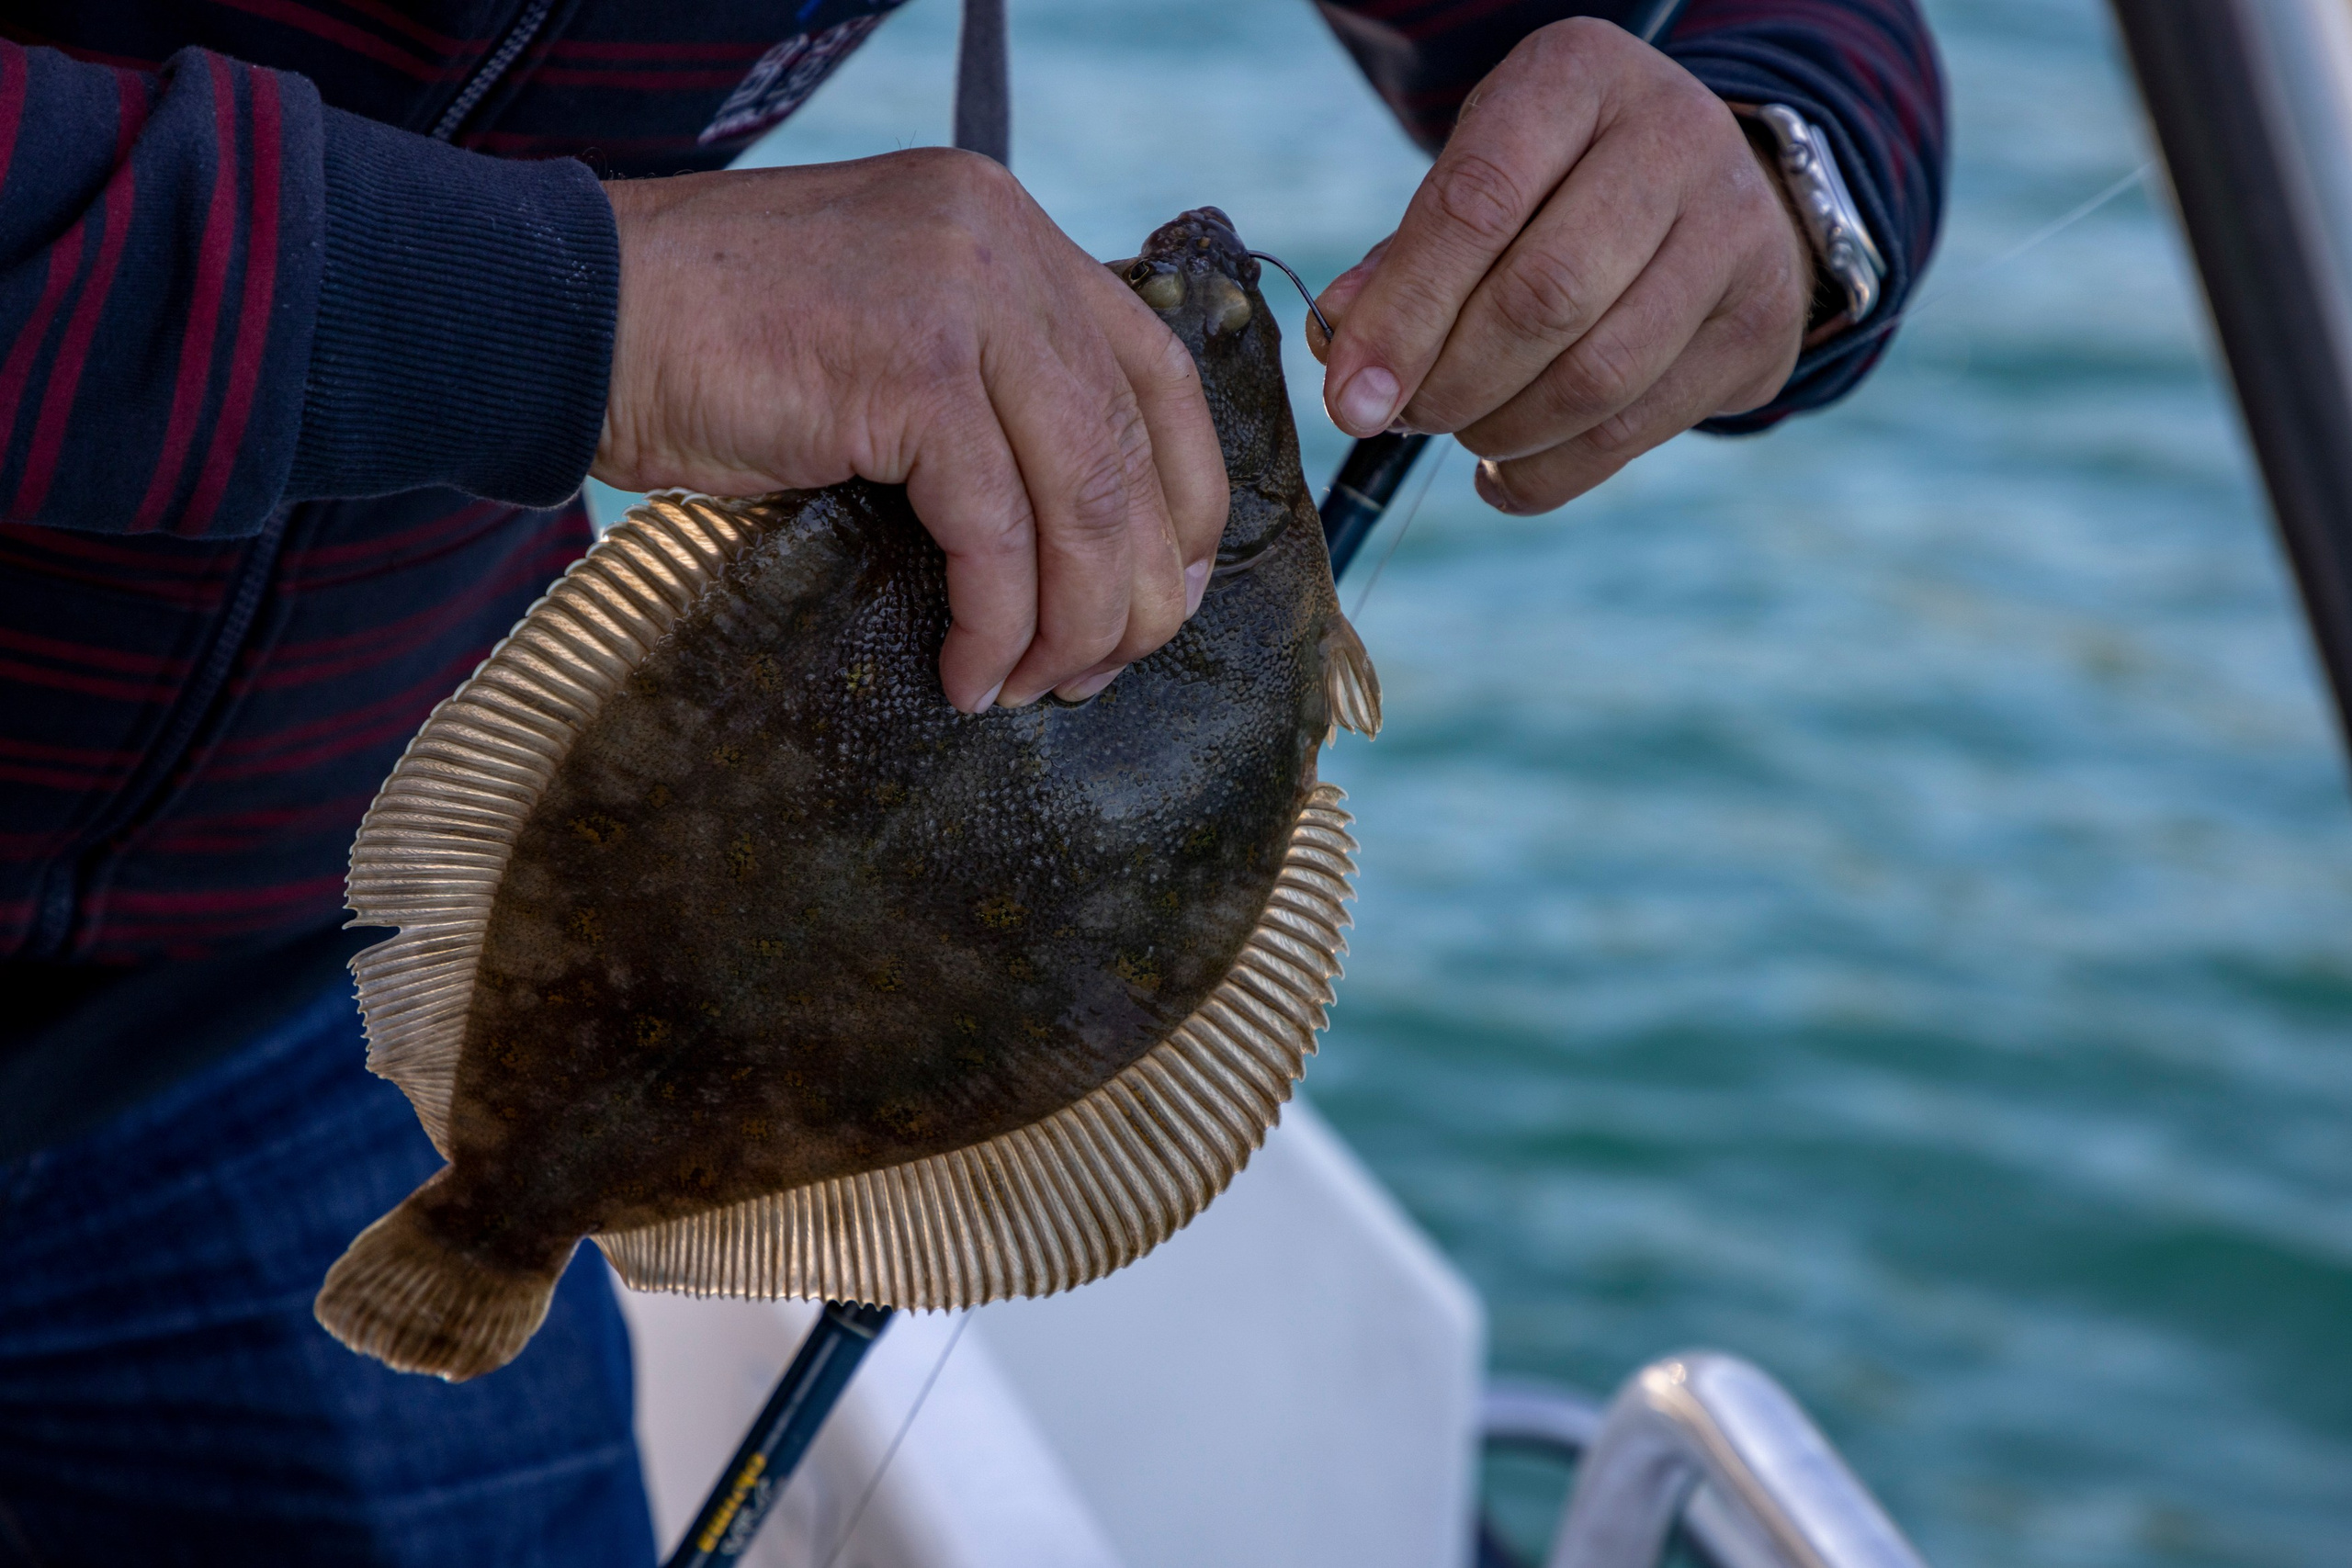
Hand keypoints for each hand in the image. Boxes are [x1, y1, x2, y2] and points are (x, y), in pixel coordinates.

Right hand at [596, 149, 1227, 711]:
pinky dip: (997, 623)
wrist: (569, 317)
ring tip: (1041, 688)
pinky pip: (994, 532)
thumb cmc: (715, 352)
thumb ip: (985, 394)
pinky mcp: (906, 367)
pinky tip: (971, 675)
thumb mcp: (886, 344)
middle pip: (1136, 444)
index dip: (1187, 499)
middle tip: (1106, 668)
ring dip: (1074, 621)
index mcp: (1011, 232)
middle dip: (1138, 583)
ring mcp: (960, 295)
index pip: (1160, 374)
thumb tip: (1087, 540)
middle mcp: (1003, 244)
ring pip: (1081, 495)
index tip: (1169, 591)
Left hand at [1311, 18, 1812, 513]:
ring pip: (1595, 378)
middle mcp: (1674, 139)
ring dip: (1500, 432)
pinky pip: (1633, 432)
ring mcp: (1735, 233)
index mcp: (1579, 76)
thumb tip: (1337, 344)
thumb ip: (1407, 255)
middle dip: (1451, 383)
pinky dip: (1548, 473)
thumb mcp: (1483, 177)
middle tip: (1405, 417)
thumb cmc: (1564, 186)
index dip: (1403, 315)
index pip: (1476, 205)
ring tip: (1461, 432)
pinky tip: (1504, 470)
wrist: (1721, 192)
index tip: (1350, 396)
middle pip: (1543, 299)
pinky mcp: (1760, 325)